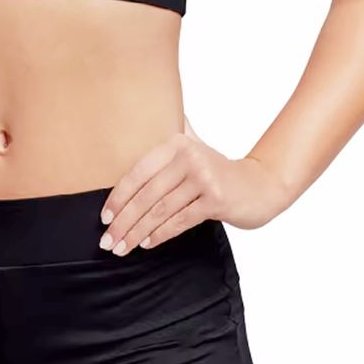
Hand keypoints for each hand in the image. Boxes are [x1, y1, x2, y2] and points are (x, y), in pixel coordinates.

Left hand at [97, 115, 289, 255]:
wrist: (259, 185)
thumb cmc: (217, 171)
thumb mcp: (194, 147)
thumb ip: (171, 135)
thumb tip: (139, 115)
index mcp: (176, 143)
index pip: (138, 173)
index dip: (118, 197)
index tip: (104, 217)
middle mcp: (189, 157)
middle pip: (146, 195)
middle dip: (123, 222)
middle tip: (107, 240)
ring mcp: (204, 178)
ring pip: (160, 211)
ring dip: (137, 233)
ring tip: (121, 247)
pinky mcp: (216, 200)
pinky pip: (180, 221)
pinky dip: (160, 234)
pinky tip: (146, 243)